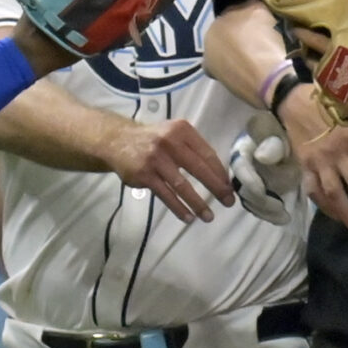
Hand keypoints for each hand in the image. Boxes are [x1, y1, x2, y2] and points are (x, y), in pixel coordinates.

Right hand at [103, 115, 236, 221]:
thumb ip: (193, 149)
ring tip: (209, 216)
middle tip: (228, 202)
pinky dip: (179, 208)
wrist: (117, 141)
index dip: (220, 172)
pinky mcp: (144, 175)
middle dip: (216, 188)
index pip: (207, 154)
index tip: (229, 187)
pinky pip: (166, 195)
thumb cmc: (154, 140)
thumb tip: (218, 175)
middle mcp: (169, 142)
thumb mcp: (174, 134)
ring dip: (198, 203)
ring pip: (182, 186)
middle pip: (199, 169)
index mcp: (182, 130)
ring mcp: (156, 159)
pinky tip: (188, 217)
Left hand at [293, 20, 347, 120]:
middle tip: (308, 48)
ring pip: (321, 78)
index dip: (302, 33)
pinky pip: (332, 94)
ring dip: (322, 70)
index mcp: (340, 51)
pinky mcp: (342, 105)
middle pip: (312, 61)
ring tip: (326, 65)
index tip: (293, 28)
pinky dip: (334, 86)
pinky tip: (340, 82)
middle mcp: (332, 71)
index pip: (313, 40)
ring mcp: (336, 90)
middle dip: (309, 54)